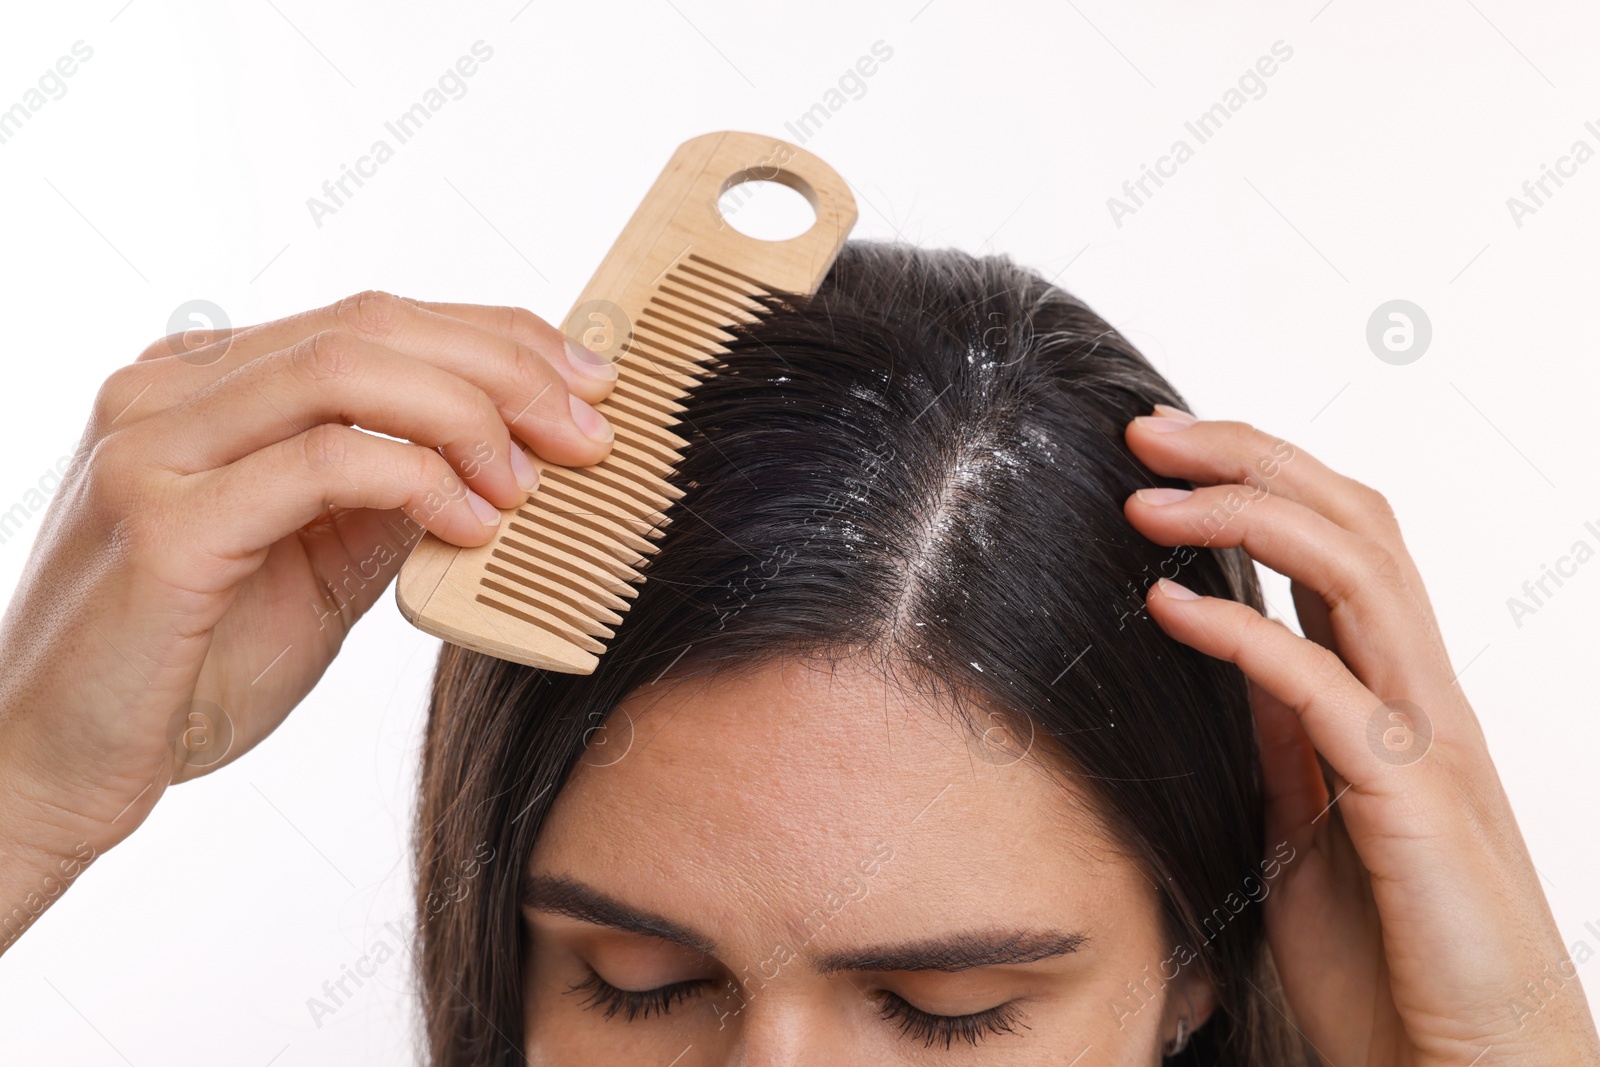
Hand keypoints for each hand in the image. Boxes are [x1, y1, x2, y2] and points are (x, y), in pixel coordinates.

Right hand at [0, 292, 616, 938]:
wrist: (57, 766)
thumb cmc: (190, 668)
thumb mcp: (315, 566)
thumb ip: (387, 500)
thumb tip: (505, 459)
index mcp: (202, 385)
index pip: (373, 319)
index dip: (495, 336)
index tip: (586, 382)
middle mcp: (167, 389)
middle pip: (372, 324)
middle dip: (506, 367)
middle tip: (590, 428)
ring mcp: (153, 445)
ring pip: (349, 369)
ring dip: (472, 414)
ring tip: (538, 480)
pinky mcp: (164, 521)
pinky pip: (322, 461)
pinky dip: (418, 480)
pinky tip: (474, 524)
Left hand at [1123, 405, 1598, 1065]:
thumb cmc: (1397, 958)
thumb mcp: (1312, 823)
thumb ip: (1288, 736)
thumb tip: (1236, 653)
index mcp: (1396, 695)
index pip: (1341, 542)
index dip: (1260, 479)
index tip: (1165, 455)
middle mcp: (1422, 695)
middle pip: (1354, 523)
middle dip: (1249, 458)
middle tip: (1147, 430)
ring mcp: (1426, 739)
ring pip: (1358, 572)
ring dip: (1244, 514)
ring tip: (1146, 494)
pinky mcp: (1414, 800)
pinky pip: (1325, 687)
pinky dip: (1242, 633)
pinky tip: (1167, 608)